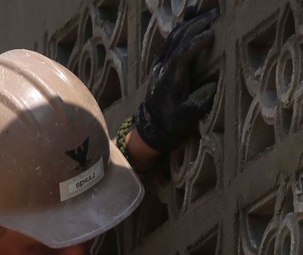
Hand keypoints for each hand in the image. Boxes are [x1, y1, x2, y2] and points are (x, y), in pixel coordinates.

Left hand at [136, 7, 217, 152]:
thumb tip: (211, 90)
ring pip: (173, 36)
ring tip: (210, 13)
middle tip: (216, 16)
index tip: (212, 34)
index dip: (195, 43)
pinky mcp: (160, 61)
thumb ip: (194, 108)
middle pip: (177, 40)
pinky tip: (193, 13)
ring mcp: (159, 63)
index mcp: (169, 81)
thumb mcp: (183, 122)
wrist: (152, 127)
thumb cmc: (172, 125)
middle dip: (196, 26)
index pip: (181, 55)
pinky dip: (182, 25)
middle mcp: (162, 68)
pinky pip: (170, 38)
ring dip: (191, 22)